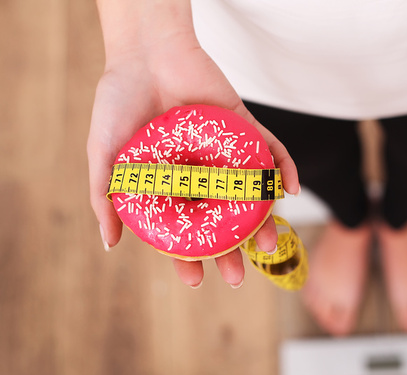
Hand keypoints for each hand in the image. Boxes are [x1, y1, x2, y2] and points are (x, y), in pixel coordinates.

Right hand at [87, 31, 298, 286]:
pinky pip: (271, 152)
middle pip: (222, 221)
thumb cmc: (118, 102)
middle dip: (231, 251)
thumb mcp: (105, 155)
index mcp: (171, 185)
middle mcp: (201, 175)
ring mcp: (225, 154)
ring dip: (263, 221)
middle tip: (236, 275)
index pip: (184, 231)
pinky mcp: (245, 129)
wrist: (144, 52)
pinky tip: (290, 191)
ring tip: (269, 246)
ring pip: (249, 195)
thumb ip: (106, 197)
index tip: (195, 280)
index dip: (189, 258)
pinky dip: (284, 170)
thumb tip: (109, 244)